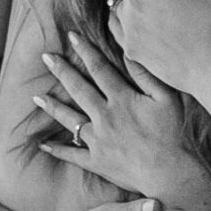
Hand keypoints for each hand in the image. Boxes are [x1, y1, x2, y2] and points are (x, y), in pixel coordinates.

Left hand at [32, 34, 210, 210]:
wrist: (170, 174)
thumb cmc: (174, 135)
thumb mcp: (167, 99)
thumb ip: (147, 76)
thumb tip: (130, 53)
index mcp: (122, 99)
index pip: (100, 69)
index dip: (86, 51)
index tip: (72, 36)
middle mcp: (104, 117)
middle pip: (79, 89)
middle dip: (62, 71)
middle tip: (46, 57)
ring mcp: (98, 141)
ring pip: (69, 120)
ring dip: (52, 107)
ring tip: (36, 97)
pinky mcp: (97, 162)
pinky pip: (72, 155)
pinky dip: (57, 150)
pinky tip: (44, 145)